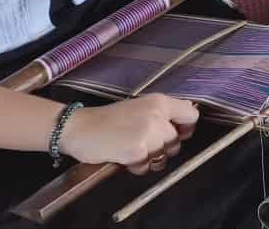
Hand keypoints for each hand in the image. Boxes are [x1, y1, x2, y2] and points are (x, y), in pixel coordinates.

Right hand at [59, 95, 196, 174]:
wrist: (78, 128)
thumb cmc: (106, 120)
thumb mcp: (137, 109)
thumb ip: (159, 115)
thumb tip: (181, 127)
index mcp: (158, 102)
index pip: (191, 115)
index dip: (185, 129)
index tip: (175, 134)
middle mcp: (156, 115)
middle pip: (176, 141)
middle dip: (163, 149)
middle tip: (143, 146)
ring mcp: (147, 133)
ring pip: (162, 157)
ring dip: (149, 160)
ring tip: (132, 151)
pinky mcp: (136, 150)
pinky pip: (145, 167)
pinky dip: (136, 167)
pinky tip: (123, 157)